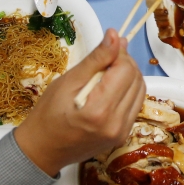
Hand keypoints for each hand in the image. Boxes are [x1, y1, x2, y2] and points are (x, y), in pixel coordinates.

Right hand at [14, 29, 143, 176]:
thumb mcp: (68, 81)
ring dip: (128, 76)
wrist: (43, 149)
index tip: (105, 49)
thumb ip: (96, 59)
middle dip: (124, 63)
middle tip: (104, 60)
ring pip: (140, 91)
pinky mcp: (123, 136)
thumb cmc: (48, 114)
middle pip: (136, 79)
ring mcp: (122, 132)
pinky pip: (135, 105)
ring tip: (107, 74)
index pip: (125, 70)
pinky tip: (110, 90)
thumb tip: (116, 35)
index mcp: (100, 110)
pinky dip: (127, 91)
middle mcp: (117, 124)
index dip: (118, 53)